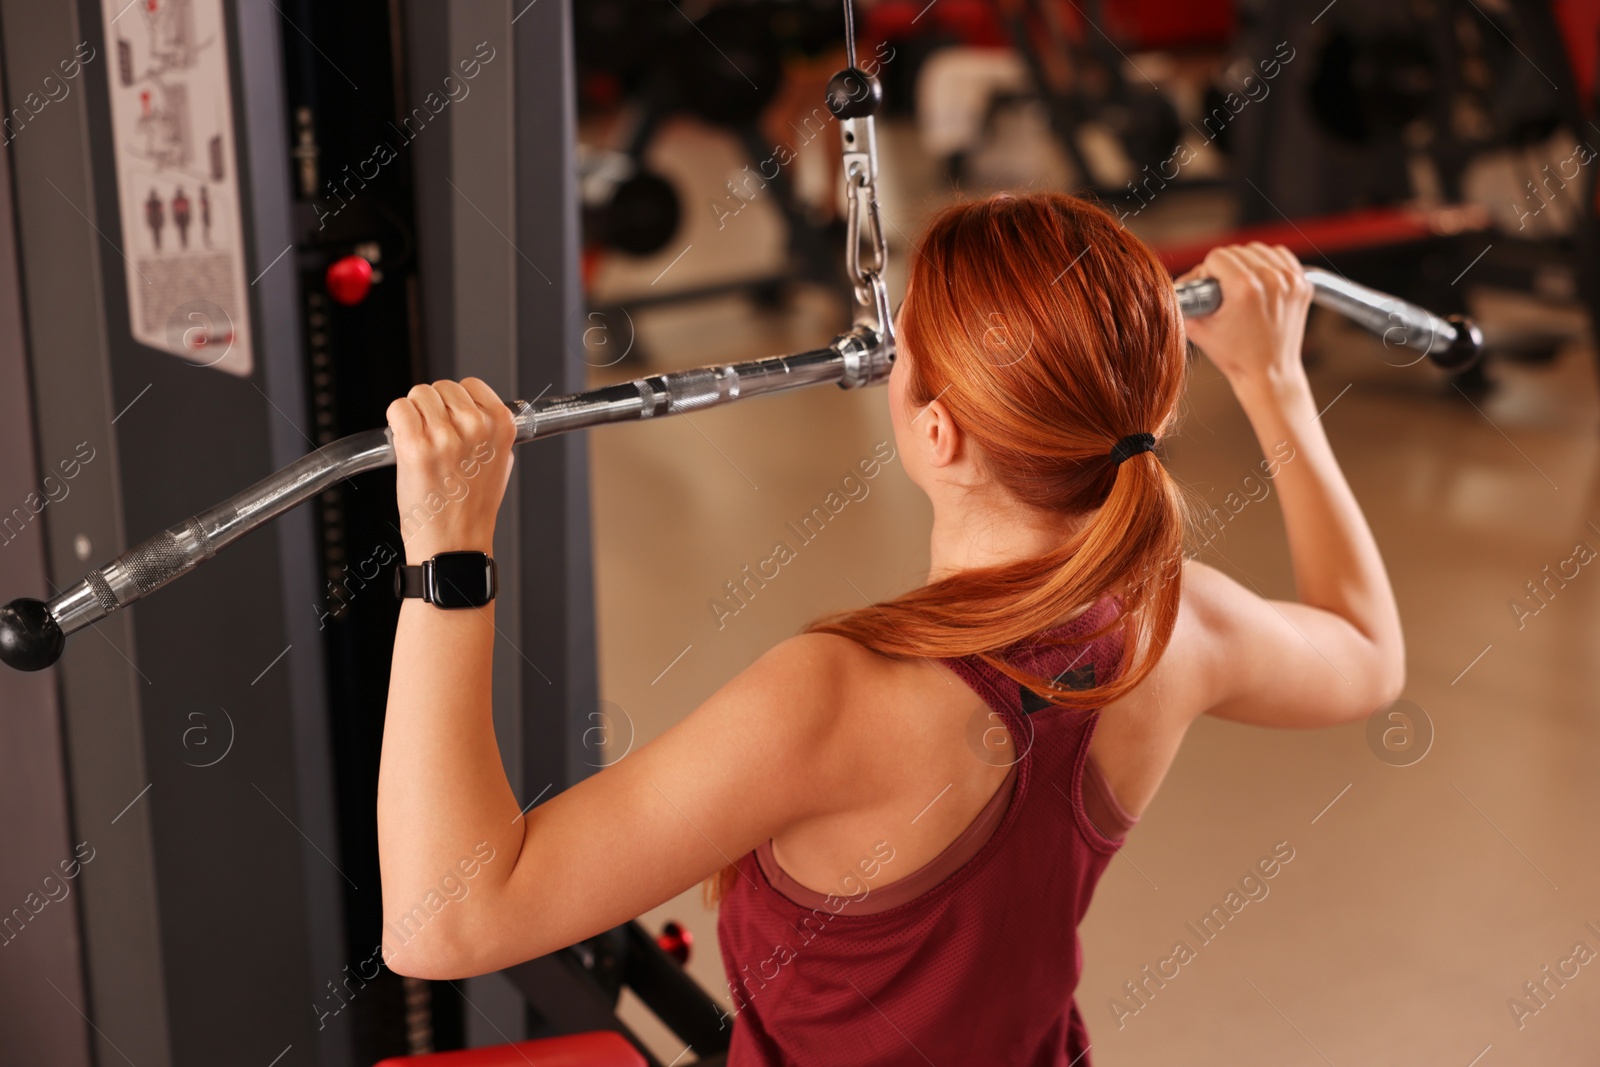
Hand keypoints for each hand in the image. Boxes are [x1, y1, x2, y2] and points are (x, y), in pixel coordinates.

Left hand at [386, 379, 517, 565]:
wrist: (453, 543)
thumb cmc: (472, 508)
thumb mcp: (500, 463)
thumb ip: (489, 430)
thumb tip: (470, 408)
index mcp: (501, 426)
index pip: (470, 385)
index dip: (456, 402)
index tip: (452, 420)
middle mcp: (476, 427)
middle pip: (441, 387)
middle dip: (433, 408)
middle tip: (435, 438)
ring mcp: (445, 437)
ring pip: (418, 395)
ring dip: (414, 415)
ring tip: (422, 444)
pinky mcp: (415, 447)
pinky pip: (398, 408)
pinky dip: (396, 420)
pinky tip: (405, 441)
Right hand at [1178, 243, 1312, 395]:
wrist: (1269, 373)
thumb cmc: (1235, 356)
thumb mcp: (1198, 329)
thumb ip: (1186, 300)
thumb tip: (1183, 281)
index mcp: (1245, 288)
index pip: (1217, 257)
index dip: (1207, 273)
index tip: (1210, 289)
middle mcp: (1271, 280)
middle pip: (1236, 251)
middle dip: (1225, 268)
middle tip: (1223, 291)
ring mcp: (1290, 281)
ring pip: (1257, 250)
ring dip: (1245, 263)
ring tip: (1241, 286)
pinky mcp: (1301, 284)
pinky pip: (1280, 255)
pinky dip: (1268, 263)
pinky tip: (1260, 281)